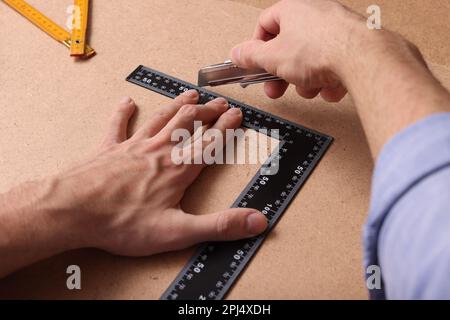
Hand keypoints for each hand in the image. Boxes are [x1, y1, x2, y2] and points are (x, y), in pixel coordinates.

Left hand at [54, 91, 266, 255]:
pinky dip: (123, 112)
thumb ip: (219, 225)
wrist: (74, 211)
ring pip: (161, 119)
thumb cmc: (123, 222)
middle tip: (219, 102)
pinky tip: (127, 102)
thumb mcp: (178, 231)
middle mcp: (159, 151)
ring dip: (177, 105)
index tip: (236, 113)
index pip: (210, 142)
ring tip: (190, 94)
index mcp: (178, 169)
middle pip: (188, 123)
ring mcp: (133, 146)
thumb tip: (257, 221)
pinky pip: (118, 125)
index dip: (226, 126)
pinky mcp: (108, 149)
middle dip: (207, 111)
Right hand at [231, 0, 360, 100]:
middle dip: (282, 73)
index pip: (264, 24)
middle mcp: (315, 14)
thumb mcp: (273, 57)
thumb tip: (237, 53)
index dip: (256, 47)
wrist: (363, 57)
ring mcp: (336, 28)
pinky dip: (329, 79)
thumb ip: (251, 56)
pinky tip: (331, 86)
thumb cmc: (320, 50)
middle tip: (276, 89)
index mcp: (292, 9)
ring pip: (311, 60)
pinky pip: (332, 64)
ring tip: (311, 87)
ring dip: (306, 80)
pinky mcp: (352, 45)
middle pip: (289, 47)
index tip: (254, 65)